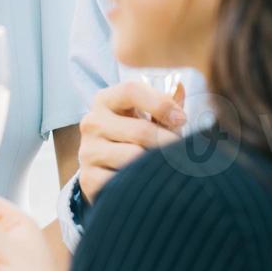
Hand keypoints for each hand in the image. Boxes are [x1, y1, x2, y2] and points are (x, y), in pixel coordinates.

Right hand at [77, 80, 184, 202]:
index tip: (182, 119)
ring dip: (156, 164)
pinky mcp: (89, 179)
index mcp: (105, 100)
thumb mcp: (150, 117)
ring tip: (165, 167)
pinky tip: (145, 182)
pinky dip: (141, 184)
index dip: (161, 103)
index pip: (131, 91)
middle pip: (140, 130)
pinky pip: (124, 181)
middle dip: (168, 143)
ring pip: (135, 157)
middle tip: (183, 153)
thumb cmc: (137, 138)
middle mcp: (92, 122)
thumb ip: (166, 103)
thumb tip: (179, 86)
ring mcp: (87, 151)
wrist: (111, 171)